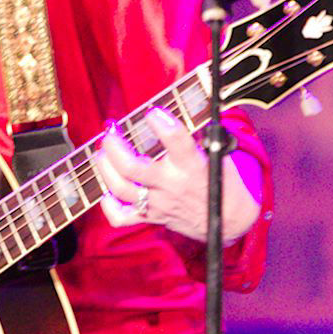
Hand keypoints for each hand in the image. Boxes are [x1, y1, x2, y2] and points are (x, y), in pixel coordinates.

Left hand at [95, 107, 260, 242]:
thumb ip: (192, 139)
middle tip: (110, 131)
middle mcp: (172, 184)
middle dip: (114, 146)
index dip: (160, 123)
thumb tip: (170, 119)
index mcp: (192, 165)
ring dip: (106, 168)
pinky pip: (122, 217)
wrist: (230, 221)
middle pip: (132, 167)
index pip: (175, 140)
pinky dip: (109, 206)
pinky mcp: (153, 217)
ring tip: (102, 153)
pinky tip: (107, 192)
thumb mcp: (216, 155)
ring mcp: (159, 203)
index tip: (152, 112)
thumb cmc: (222, 183)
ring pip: (121, 188)